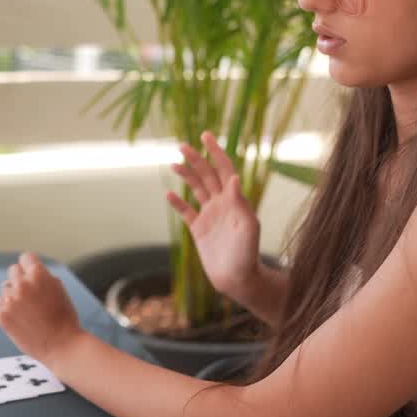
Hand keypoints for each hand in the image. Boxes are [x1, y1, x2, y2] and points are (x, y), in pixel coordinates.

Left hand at [0, 252, 84, 370]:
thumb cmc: (64, 319)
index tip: (32, 274)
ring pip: (6, 287)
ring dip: (14, 294)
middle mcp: (22, 285)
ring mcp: (10, 300)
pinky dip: (8, 308)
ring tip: (28, 310)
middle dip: (21, 279)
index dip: (30, 266)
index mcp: (39, 275)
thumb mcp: (59, 288)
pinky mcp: (2, 314)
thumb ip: (43, 276)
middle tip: (31, 294)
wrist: (61, 346)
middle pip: (13, 270)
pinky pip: (0, 303)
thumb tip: (29, 269)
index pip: (26, 257)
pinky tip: (22, 318)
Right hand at [167, 131, 260, 299]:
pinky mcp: (199, 230)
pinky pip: (186, 212)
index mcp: (234, 200)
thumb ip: (240, 203)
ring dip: (186, 175)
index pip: (224, 170)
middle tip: (182, 146)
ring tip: (174, 164)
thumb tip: (233, 178)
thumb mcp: (248, 228)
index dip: (216, 152)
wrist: (238, 280)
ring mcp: (210, 216)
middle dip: (196, 159)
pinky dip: (177, 202)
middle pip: (207, 175)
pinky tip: (168, 194)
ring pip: (196, 189)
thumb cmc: (248, 255)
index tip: (206, 136)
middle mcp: (222, 204)